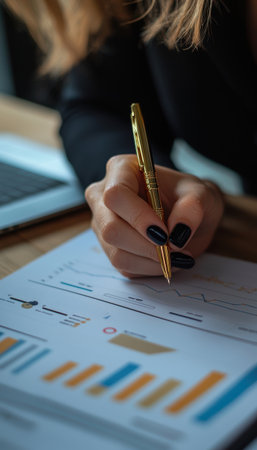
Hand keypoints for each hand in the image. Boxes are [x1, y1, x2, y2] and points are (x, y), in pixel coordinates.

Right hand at [85, 154, 224, 277]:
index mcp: (121, 170)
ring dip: (151, 260)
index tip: (165, 234)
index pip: (116, 195)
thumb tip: (178, 233)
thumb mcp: (201, 195)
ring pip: (116, 252)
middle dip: (146, 245)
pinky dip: (150, 268)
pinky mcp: (109, 247)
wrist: (188, 215)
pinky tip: (168, 259)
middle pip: (110, 228)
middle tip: (176, 248)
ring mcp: (102, 223)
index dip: (138, 217)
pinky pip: (124, 266)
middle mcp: (103, 196)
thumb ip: (192, 208)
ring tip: (178, 254)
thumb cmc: (189, 197)